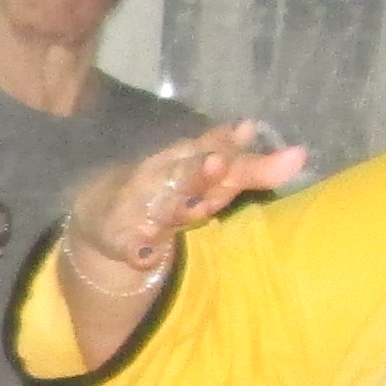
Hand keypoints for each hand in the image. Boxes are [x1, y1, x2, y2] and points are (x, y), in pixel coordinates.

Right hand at [62, 121, 307, 287]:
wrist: (102, 210)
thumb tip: (284, 144)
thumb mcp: (202, 174)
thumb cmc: (166, 188)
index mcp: (185, 162)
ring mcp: (142, 210)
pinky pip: (130, 246)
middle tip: (218, 162)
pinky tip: (146, 256)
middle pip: (185, 174)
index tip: (248, 129)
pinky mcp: (122, 239)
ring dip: (176, 207)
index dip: (227, 143)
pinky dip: (137, 250)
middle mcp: (164, 179)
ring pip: (161, 208)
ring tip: (196, 208)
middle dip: (201, 169)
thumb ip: (242, 163)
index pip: (211, 150)